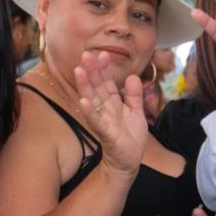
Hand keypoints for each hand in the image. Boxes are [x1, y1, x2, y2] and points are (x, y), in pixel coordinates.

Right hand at [75, 50, 149, 177]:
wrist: (129, 161)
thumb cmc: (130, 138)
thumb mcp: (136, 113)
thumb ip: (135, 95)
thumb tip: (133, 76)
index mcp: (113, 103)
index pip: (107, 83)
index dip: (104, 69)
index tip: (102, 54)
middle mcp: (105, 109)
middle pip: (97, 87)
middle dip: (92, 71)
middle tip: (86, 54)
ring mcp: (103, 120)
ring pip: (92, 100)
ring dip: (85, 86)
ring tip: (79, 71)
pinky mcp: (105, 133)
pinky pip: (96, 121)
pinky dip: (90, 111)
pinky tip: (84, 101)